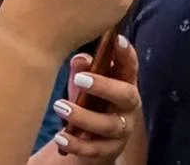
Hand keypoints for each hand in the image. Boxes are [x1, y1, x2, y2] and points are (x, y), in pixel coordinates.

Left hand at [51, 38, 141, 161]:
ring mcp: (122, 129)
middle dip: (104, 87)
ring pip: (109, 125)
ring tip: (60, 107)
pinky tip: (61, 137)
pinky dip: (77, 144)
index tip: (117, 40)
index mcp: (124, 82)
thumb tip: (80, 60)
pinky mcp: (109, 150)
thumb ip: (82, 70)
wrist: (87, 139)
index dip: (126, 53)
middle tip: (79, 80)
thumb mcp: (82, 83)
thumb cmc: (87, 101)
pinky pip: (95, 149)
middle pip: (126, 95)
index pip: (130, 66)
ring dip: (84, 117)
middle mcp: (128, 106)